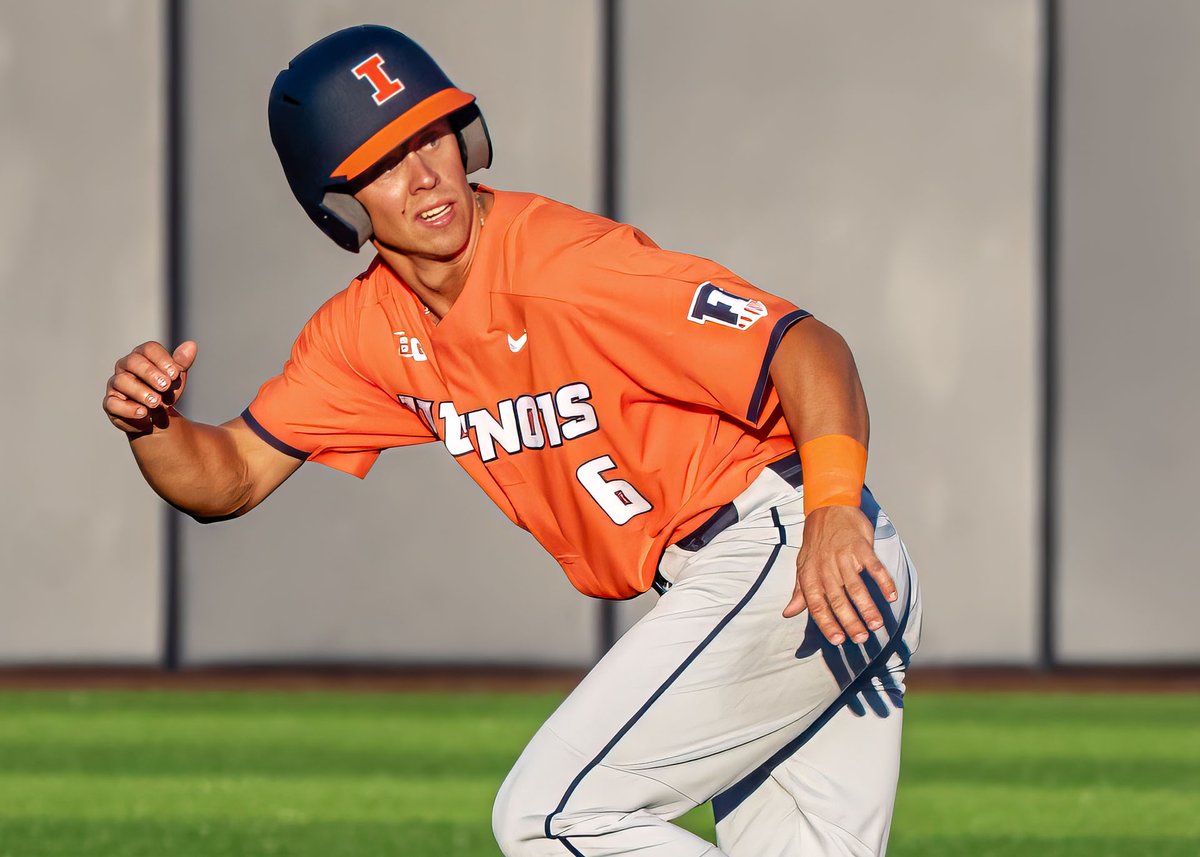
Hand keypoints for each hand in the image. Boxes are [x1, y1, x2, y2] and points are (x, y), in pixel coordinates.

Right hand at [103, 341, 196, 433]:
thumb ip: (182, 362)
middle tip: (165, 386)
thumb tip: (191, 345)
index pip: (149, 349)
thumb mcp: (175, 378)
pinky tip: (143, 413)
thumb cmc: (165, 392)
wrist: (157, 418)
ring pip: (122, 381)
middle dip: (150, 374)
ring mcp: (116, 384)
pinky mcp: (111, 403)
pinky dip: (128, 409)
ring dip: (140, 391)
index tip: (175, 374)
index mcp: (142, 356)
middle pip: (134, 362)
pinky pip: (113, 403)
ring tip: (156, 402)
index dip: (162, 360)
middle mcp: (126, 366)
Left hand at [783, 504, 896, 644]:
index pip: (817, 605)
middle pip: (838, 599)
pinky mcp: (860, 546)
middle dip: (849, 621)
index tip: (837, 640)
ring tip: (876, 625)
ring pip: (856, 586)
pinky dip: (883, 581)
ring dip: (867, 607)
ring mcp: (844, 557)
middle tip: (861, 639)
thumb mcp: (803, 566)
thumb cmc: (816, 543)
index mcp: (810, 576)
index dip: (826, 623)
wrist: (828, 508)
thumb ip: (800, 593)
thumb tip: (788, 613)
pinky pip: (873, 566)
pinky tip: (890, 596)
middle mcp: (826, 568)